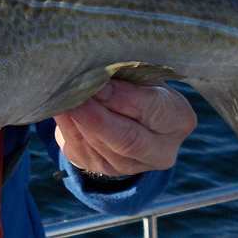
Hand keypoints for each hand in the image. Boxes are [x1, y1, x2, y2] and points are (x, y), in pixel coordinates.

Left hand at [53, 80, 195, 176]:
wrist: (129, 115)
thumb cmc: (137, 84)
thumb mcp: (142, 74)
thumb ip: (126, 73)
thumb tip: (95, 68)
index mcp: (178, 119)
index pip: (153, 110)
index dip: (124, 97)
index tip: (99, 82)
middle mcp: (161, 150)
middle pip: (128, 139)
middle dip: (98, 117)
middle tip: (74, 94)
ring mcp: (131, 166)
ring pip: (101, 147)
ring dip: (77, 121)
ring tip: (61, 97)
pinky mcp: (103, 169)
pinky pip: (81, 150)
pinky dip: (67, 127)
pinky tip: (59, 108)